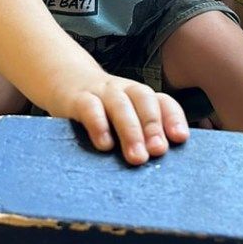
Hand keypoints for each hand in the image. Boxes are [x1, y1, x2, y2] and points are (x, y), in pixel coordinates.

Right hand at [54, 73, 189, 164]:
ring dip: (131, 131)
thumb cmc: (100, 109)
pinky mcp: (77, 99)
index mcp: (139, 97)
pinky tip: (104, 144)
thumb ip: (140, 136)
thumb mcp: (122, 118)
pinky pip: (89, 107)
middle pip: (144, 101)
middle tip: (158, 151)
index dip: (173, 118)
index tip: (180, 138)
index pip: (163, 102)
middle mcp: (124, 91)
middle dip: (153, 126)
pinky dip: (98, 125)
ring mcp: (100, 93)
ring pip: (120, 105)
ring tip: (136, 157)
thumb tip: (159, 163)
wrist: (62, 80)